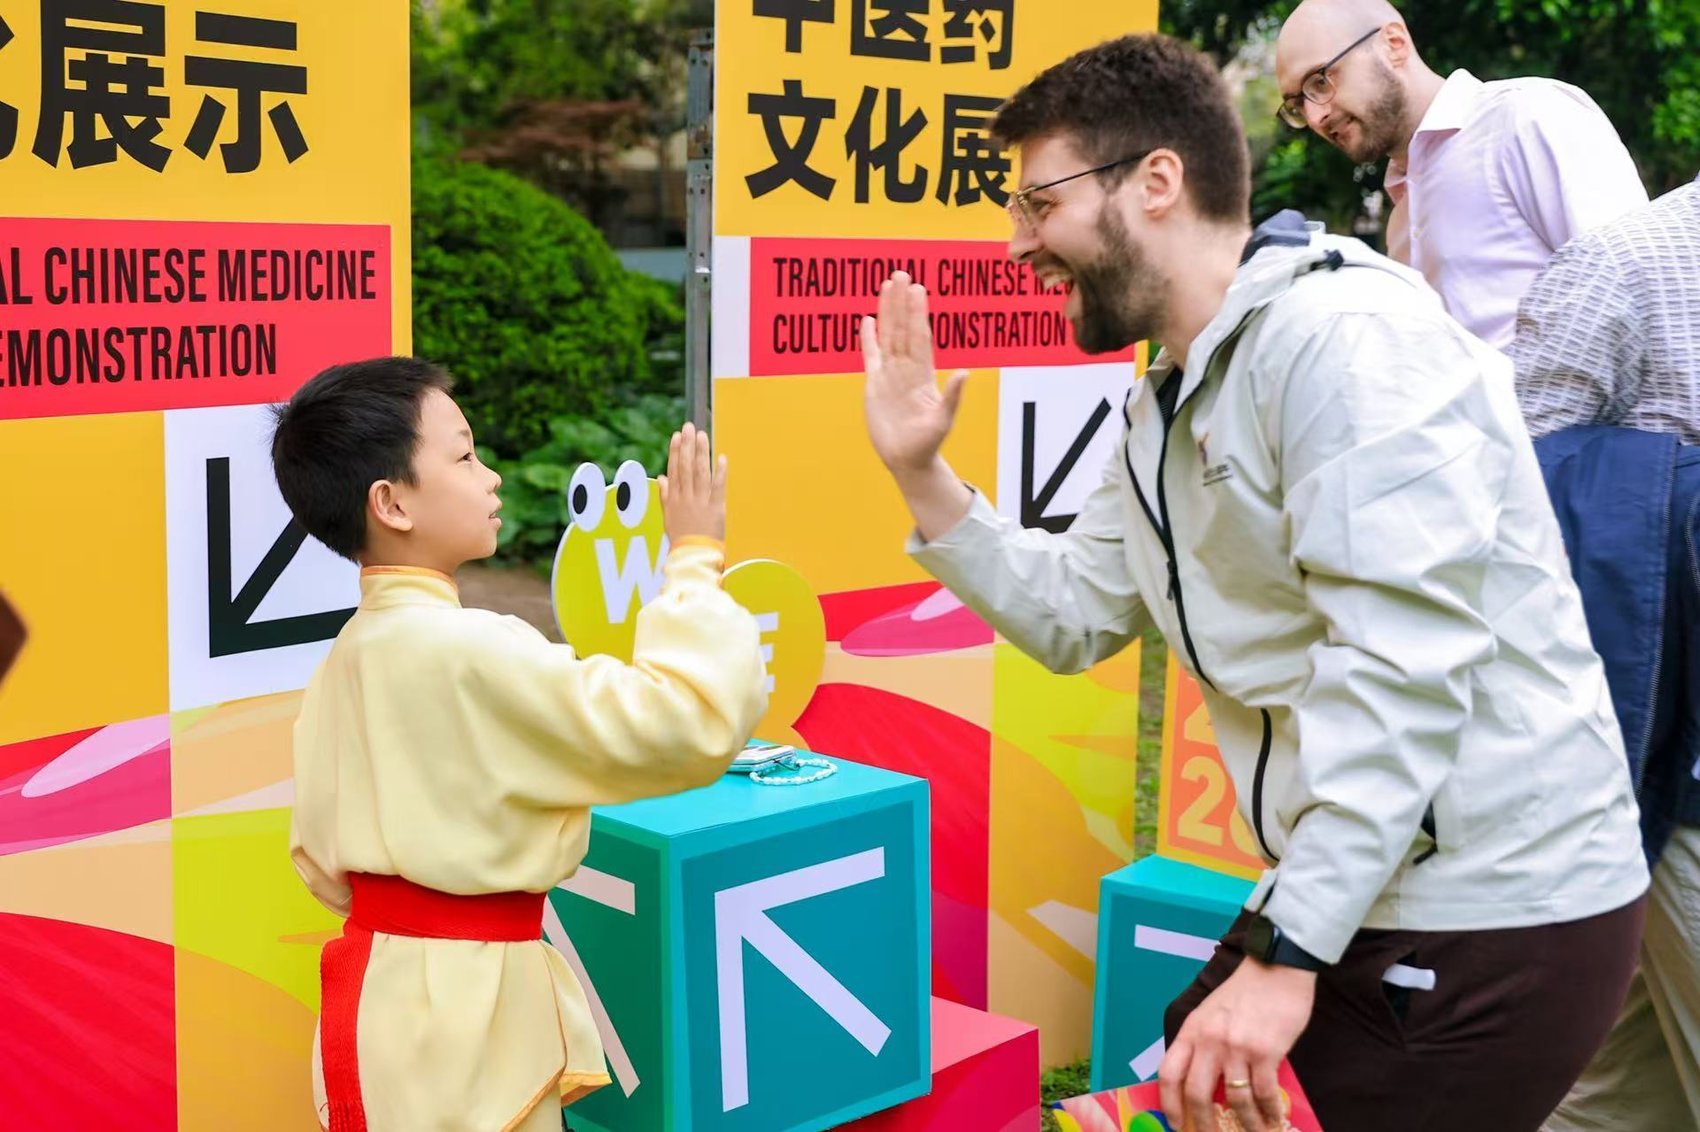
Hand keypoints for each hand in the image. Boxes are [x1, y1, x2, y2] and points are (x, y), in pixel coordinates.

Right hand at [658, 422, 725, 543]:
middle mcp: (686, 497)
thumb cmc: (681, 538)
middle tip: (690, 427)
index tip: (677, 436)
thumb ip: (665, 495)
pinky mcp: (716, 508)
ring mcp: (701, 502)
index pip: (674, 469)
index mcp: (673, 498)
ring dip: (701, 453)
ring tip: (702, 436)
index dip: (675, 451)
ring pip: (700, 472)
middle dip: (687, 445)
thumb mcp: (668, 516)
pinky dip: (720, 472)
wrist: (692, 556)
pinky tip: (721, 458)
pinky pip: (718, 487)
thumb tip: (662, 477)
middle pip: (686, 466)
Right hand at [860, 272, 968, 476]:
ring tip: (886, 285)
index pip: (919, 337)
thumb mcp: (943, 420)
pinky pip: (871, 356)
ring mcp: (890, 375)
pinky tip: (868, 320)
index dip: (918, 313)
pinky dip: (869, 339)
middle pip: (902, 329)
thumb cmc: (928, 443)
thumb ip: (952, 396)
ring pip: (887, 336)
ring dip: (887, 311)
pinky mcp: (874, 385)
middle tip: (901, 274)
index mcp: (923, 374)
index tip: (918, 289)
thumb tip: (964, 373)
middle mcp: (907, 369)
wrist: (907, 460)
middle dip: (902, 302)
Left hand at [1159, 959, 1314, 1131]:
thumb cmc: (1245, 992)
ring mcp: (1236, 1046)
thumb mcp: (1210, 1013)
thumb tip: (1203, 1082)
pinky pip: (1264, 1092)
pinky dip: (1269, 1111)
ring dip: (1246, 1123)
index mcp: (1192, 1030)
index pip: (1169, 1073)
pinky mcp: (1266, 1051)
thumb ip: (1202, 1043)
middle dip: (1203, 1124)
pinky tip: (1273, 1119)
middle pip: (1196, 1093)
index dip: (1169, 1104)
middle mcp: (1209, 1040)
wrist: (1276, 968)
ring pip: (1235, 1099)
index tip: (1176, 1125)